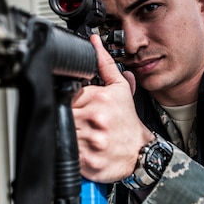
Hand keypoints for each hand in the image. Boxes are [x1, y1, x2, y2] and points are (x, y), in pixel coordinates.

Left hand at [72, 34, 153, 182]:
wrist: (140, 153)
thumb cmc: (127, 122)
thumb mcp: (120, 89)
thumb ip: (105, 64)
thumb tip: (94, 42)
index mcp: (100, 99)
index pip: (68, 95)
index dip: (72, 101)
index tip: (82, 108)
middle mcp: (94, 119)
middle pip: (63, 113)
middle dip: (71, 117)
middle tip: (85, 122)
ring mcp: (90, 141)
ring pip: (63, 132)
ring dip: (70, 134)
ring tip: (85, 134)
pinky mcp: (85, 160)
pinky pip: (66, 152)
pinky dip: (72, 151)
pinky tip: (85, 147)